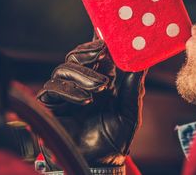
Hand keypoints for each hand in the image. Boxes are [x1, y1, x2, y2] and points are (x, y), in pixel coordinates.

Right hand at [36, 40, 146, 166]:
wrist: (101, 161)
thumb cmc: (117, 135)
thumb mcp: (130, 109)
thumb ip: (133, 85)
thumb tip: (143, 60)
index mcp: (102, 78)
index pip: (97, 54)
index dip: (98, 41)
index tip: (105, 34)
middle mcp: (83, 82)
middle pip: (76, 55)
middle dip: (89, 52)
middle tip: (102, 53)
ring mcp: (66, 93)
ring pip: (64, 68)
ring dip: (83, 74)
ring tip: (101, 87)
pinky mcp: (52, 105)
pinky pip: (52, 88)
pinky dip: (68, 90)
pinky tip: (85, 99)